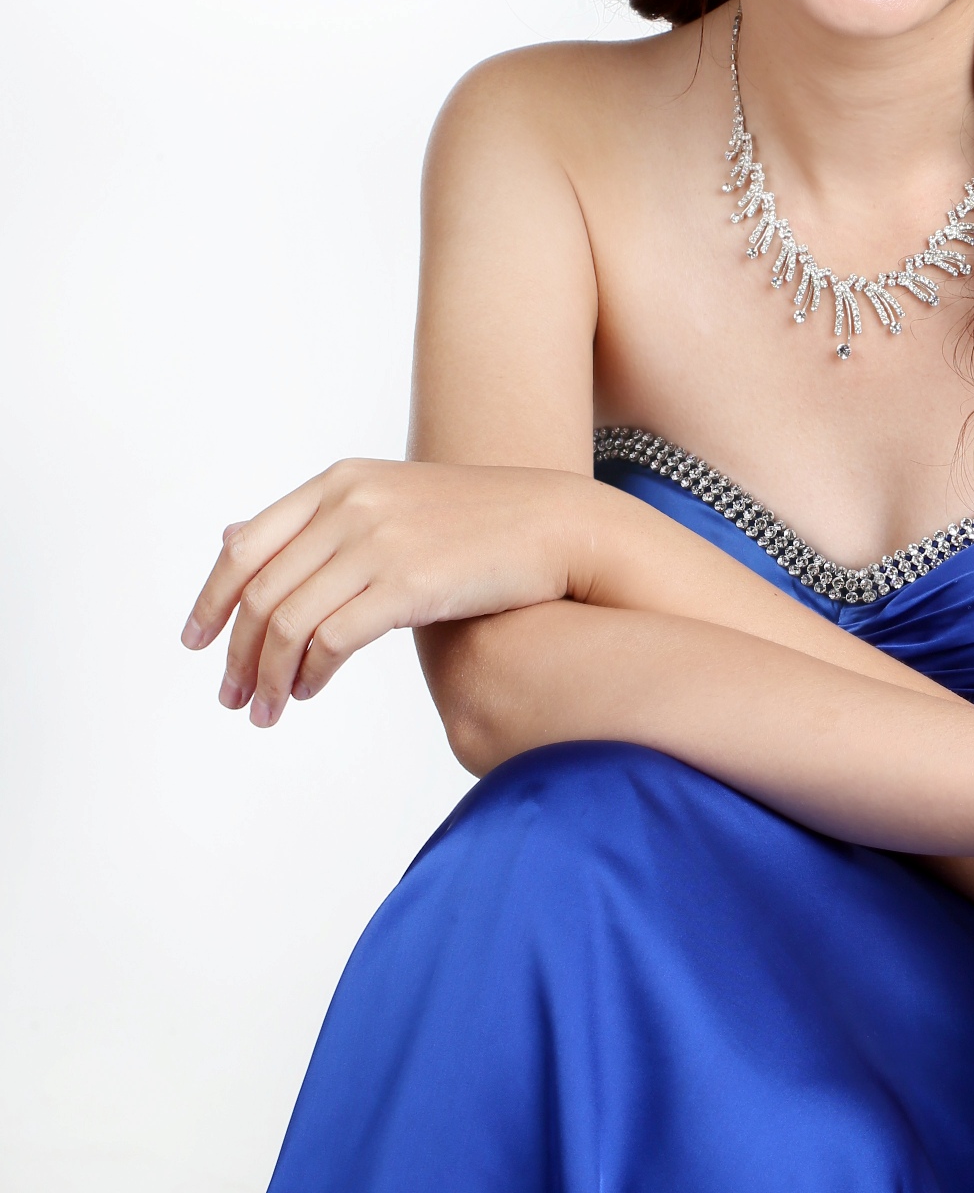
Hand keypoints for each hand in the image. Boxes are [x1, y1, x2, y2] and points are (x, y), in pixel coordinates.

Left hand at [181, 459, 585, 726]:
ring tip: (266, 710)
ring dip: (267, 675)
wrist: (559, 526)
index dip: (210, 598)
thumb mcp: (387, 504)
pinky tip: (310, 692)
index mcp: (338, 483)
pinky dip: (310, 674)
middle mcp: (349, 504)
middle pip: (260, 590)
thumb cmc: (477, 525)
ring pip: (288, 622)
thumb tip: (232, 538)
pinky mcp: (407, 583)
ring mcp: (378, 541)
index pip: (246, 546)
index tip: (196, 641)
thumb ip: (316, 523)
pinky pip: (331, 640)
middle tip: (231, 697)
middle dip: (235, 652)